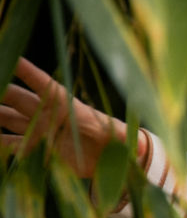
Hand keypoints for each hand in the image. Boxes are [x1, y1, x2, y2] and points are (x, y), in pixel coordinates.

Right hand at [1, 57, 142, 177]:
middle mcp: (49, 115)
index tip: (12, 58)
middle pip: (16, 98)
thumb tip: (142, 142)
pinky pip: (10, 145)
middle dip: (1, 89)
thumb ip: (126, 138)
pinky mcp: (37, 150)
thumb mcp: (122, 137)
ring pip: (7, 119)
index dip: (27, 71)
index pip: (43, 84)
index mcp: (68, 105)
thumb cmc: (119, 140)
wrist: (114, 159)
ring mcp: (40, 131)